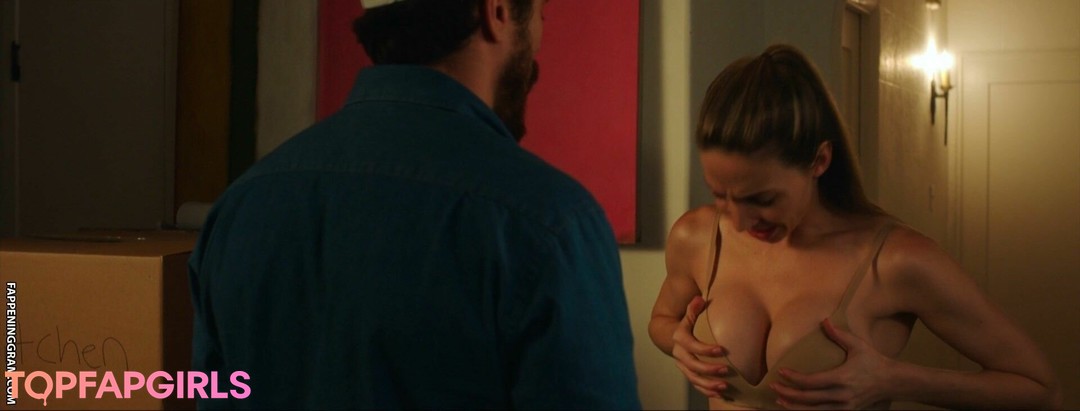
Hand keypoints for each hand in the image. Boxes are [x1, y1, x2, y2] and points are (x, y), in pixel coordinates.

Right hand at [672, 295, 729, 397]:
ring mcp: (683, 365)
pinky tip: (720, 393)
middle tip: (726, 370)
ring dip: (708, 384)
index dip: (705, 349)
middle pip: (692, 365)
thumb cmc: (685, 325)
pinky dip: (706, 390)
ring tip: (724, 386)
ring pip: (694, 378)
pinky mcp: (688, 373)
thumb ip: (693, 308)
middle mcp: (680, 354)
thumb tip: (699, 298)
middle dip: (709, 369)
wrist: (669, 337)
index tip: (722, 350)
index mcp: (680, 339)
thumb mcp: (687, 316)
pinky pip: (696, 385)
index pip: (692, 346)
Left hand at [770, 318, 891, 408]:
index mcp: (842, 378)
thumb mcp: (858, 345)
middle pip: (808, 398)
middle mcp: (842, 395)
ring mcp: (845, 406)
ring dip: (795, 407)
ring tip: (779, 401)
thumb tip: (824, 320)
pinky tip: (797, 409)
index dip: (794, 378)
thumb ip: (840, 334)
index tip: (781, 372)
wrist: (893, 382)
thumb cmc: (874, 361)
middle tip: (773, 387)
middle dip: (788, 393)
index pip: (811, 381)